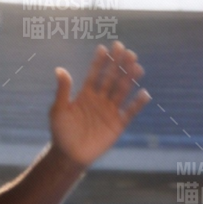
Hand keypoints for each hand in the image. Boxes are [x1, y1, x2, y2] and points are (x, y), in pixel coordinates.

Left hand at [49, 42, 149, 167]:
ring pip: (122, 91)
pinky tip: (144, 93)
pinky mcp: (118, 124)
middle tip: (125, 49)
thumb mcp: (58, 110)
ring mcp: (110, 110)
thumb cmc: (61, 132)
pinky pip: (130, 112)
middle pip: (112, 78)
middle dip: (118, 64)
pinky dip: (137, 104)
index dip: (100, 62)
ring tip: (136, 65)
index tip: (104, 48)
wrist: (69, 155)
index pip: (95, 74)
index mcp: (86, 94)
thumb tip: (60, 69)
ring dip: (129, 78)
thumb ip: (63, 90)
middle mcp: (100, 99)